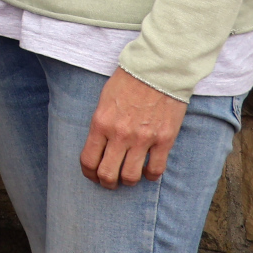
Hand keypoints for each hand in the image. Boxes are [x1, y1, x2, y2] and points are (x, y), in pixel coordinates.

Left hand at [82, 67, 187, 187]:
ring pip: (131, 177)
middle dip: (106, 182)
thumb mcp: (104, 99)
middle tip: (109, 181)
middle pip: (107, 174)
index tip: (92, 174)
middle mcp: (120, 134)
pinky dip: (150, 175)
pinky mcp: (164, 140)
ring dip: (127, 181)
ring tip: (127, 177)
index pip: (88, 159)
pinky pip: (156, 170)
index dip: (88, 173)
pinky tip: (147, 171)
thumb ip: (101, 124)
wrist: (157, 70)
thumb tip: (100, 146)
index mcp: (101, 122)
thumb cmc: (128, 81)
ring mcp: (143, 139)